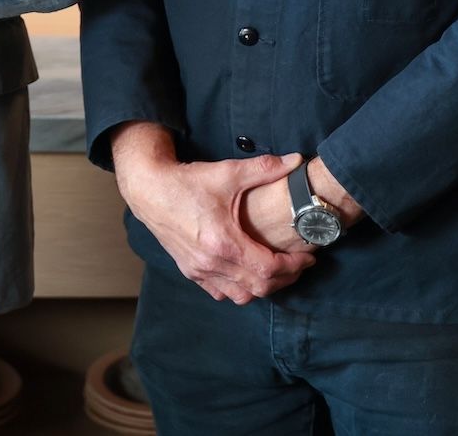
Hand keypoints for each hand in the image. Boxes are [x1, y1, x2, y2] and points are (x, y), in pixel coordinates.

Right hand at [110, 123, 314, 304]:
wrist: (149, 189)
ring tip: (276, 270)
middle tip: (299, 264)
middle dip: (285, 279)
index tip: (308, 257)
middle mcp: (211, 263)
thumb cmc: (187, 182)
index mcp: (224, 243)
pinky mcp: (190, 271)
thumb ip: (265, 168)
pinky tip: (246, 273)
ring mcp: (199, 270)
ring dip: (263, 288)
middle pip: (259, 288)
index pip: (269, 270)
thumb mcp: (227, 172)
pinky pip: (220, 293)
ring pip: (240, 296)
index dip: (294, 266)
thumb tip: (296, 160)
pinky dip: (238, 289)